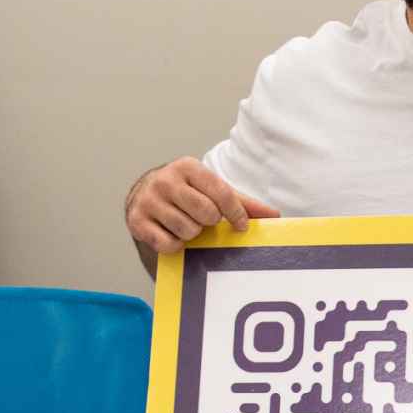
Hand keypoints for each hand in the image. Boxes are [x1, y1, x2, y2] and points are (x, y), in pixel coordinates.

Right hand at [125, 157, 279, 254]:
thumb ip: (242, 202)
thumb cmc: (187, 193)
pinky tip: (172, 233)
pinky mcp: (137, 221)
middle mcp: (165, 180)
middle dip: (210, 223)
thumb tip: (275, 215)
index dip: (236, 214)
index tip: (241, 226)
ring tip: (186, 224)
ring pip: (187, 231)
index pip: (221, 192)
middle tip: (204, 220)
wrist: (144, 195)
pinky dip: (175, 245)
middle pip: (205, 214)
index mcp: (188, 167)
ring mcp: (149, 200)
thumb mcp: (212, 190)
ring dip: (192, 234)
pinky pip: (168, 244)